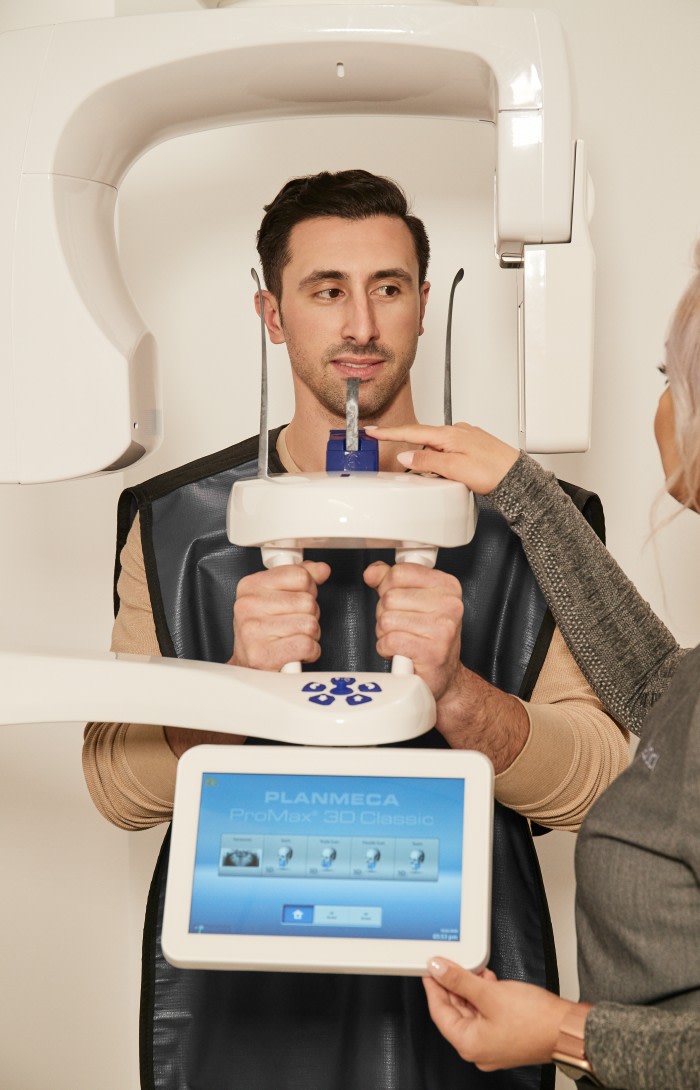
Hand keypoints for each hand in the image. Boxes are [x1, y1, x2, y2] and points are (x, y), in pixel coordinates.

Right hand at [231, 561, 330, 670]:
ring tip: (293, 638)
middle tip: (294, 624)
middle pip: (308, 601)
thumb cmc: (263, 633)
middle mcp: (247, 606)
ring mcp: (252, 631)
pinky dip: (310, 652)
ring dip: (310, 635)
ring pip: (310, 624)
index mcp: (250, 586)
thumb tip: (321, 569)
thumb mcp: (278, 598)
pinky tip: (296, 652)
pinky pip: (306, 645)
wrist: (247, 667)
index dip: (308, 590)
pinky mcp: (261, 655)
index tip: (297, 601)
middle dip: (310, 615)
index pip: (300, 575)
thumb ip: (300, 579)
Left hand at [363, 561, 463, 700]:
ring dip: (385, 633)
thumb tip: (372, 572)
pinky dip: (386, 648)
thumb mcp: (413, 601)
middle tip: (400, 625)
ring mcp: (443, 629)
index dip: (387, 587)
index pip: (400, 572)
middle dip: (385, 613)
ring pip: (387, 619)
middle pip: (390, 596)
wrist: (443, 674)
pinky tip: (399, 651)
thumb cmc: (428, 638)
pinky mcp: (432, 652)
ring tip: (401, 638)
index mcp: (447, 586)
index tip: (397, 600)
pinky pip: (390, 640)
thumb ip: (390, 582)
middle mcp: (449, 605)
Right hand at [364, 422, 518, 493]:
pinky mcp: (471, 446)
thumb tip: (406, 457)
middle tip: (408, 469)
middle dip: (412, 453)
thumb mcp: (454, 468)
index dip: (389, 433)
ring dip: (431, 460)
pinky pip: (448, 451)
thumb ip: (427, 461)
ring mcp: (465, 438)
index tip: (372, 430)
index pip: (411, 432)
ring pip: (436, 448)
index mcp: (449, 435)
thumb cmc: (492, 472)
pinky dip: (442, 460)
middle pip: (423, 440)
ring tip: (440, 477)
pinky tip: (449, 472)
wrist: (516, 477)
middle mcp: (456, 432)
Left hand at [423, 958, 577, 1070]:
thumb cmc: (536, 1020)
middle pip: (454, 1010)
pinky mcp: (504, 1034)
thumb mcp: (490, 993)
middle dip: (453, 984)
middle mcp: (478, 1049)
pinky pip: (485, 1013)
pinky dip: (484, 995)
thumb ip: (460, 980)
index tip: (429, 968)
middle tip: (450, 963)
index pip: (439, 1011)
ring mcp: (492, 1043)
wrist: (567, 1028)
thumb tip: (437, 970)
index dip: (433, 986)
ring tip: (474, 967)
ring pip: (471, 1010)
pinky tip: (488, 979)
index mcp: (469, 1044)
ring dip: (470, 987)